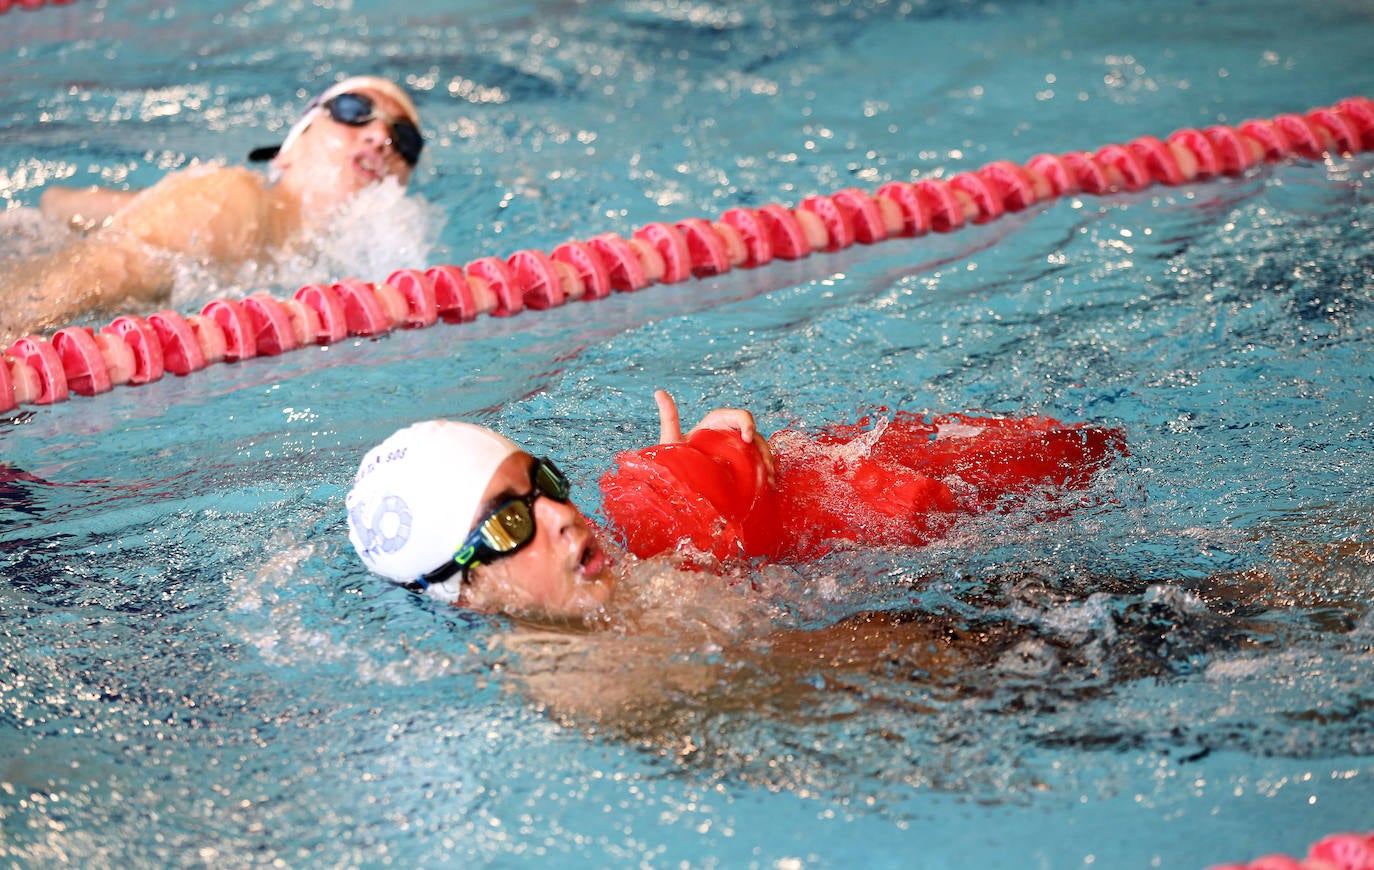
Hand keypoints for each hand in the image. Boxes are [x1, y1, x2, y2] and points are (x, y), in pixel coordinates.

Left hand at [654, 389, 774, 486]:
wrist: (675, 482)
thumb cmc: (672, 459)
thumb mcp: (670, 439)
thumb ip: (669, 417)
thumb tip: (659, 391)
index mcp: (716, 423)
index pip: (737, 416)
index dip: (747, 423)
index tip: (748, 438)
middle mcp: (729, 434)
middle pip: (754, 434)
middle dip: (762, 447)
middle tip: (767, 466)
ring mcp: (736, 450)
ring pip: (759, 450)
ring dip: (768, 462)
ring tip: (771, 479)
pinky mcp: (740, 465)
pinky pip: (757, 465)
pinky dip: (766, 473)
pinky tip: (770, 485)